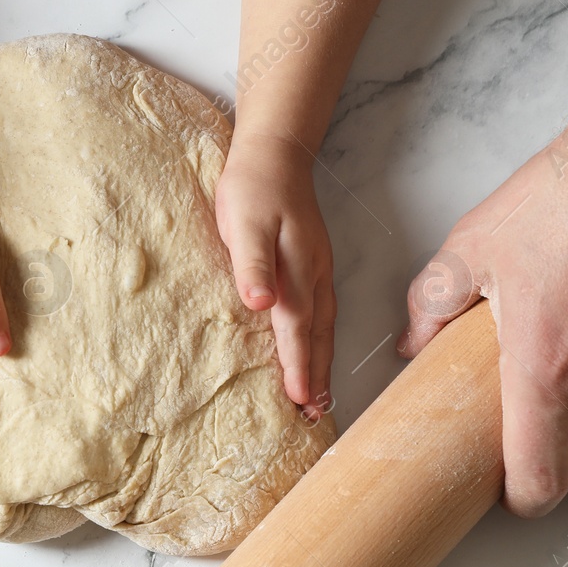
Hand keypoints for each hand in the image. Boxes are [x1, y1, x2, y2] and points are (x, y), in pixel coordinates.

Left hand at [215, 133, 335, 417]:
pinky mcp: (313, 265)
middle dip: (318, 376)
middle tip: (317, 414)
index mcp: (297, 270)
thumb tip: (261, 304)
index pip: (296, 329)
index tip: (301, 400)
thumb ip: (252, 265)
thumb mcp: (244, 222)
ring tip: (320, 398)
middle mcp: (314, 275)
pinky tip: (315, 351)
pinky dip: (321, 339)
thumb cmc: (253, 187)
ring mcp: (318, 270)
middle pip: (318, 335)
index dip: (298, 366)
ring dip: (323, 362)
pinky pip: (322, 312)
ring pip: (324, 326)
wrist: (275, 152)